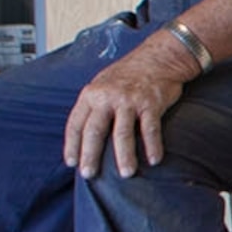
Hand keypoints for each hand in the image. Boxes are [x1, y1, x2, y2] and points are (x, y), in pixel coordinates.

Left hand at [63, 33, 196, 178]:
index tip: (72, 162)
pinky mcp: (151, 104)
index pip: (76, 123)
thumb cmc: (131, 73)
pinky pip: (150, 129)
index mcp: (92, 94)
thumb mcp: (103, 84)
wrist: (159, 57)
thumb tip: (87, 132)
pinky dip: (152, 146)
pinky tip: (154, 159)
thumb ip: (95, 105)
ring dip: (124, 156)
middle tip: (90, 174)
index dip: (72, 145)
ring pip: (122, 133)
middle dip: (91, 155)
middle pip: (95, 131)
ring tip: (126, 173)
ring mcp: (129, 101)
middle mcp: (108, 98)